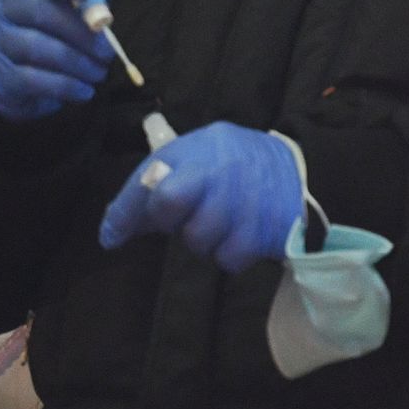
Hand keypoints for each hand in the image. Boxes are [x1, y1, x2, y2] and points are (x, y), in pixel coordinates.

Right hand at [0, 0, 120, 120]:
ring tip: (99, 72)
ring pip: (35, 47)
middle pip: (37, 10)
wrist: (4, 66)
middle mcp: (0, 4)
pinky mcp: (0, 74)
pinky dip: (64, 86)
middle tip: (108, 51)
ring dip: (76, 62)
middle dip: (79, 30)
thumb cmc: (43, 22)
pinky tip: (85, 90)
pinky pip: (32, 79)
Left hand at [99, 123, 306, 270]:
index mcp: (195, 149)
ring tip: (221, 221)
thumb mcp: (196, 153)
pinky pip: (228, 258)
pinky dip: (229, 253)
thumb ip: (158, 181)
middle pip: (168, 206)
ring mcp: (241, 201)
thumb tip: (116, 224)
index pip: (148, 181)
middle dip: (170, 221)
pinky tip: (241, 233)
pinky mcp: (264, 230)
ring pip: (197, 240)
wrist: (298, 166)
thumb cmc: (233, 162)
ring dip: (203, 239)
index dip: (123, 212)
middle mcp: (216, 171)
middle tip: (186, 218)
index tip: (110, 237)